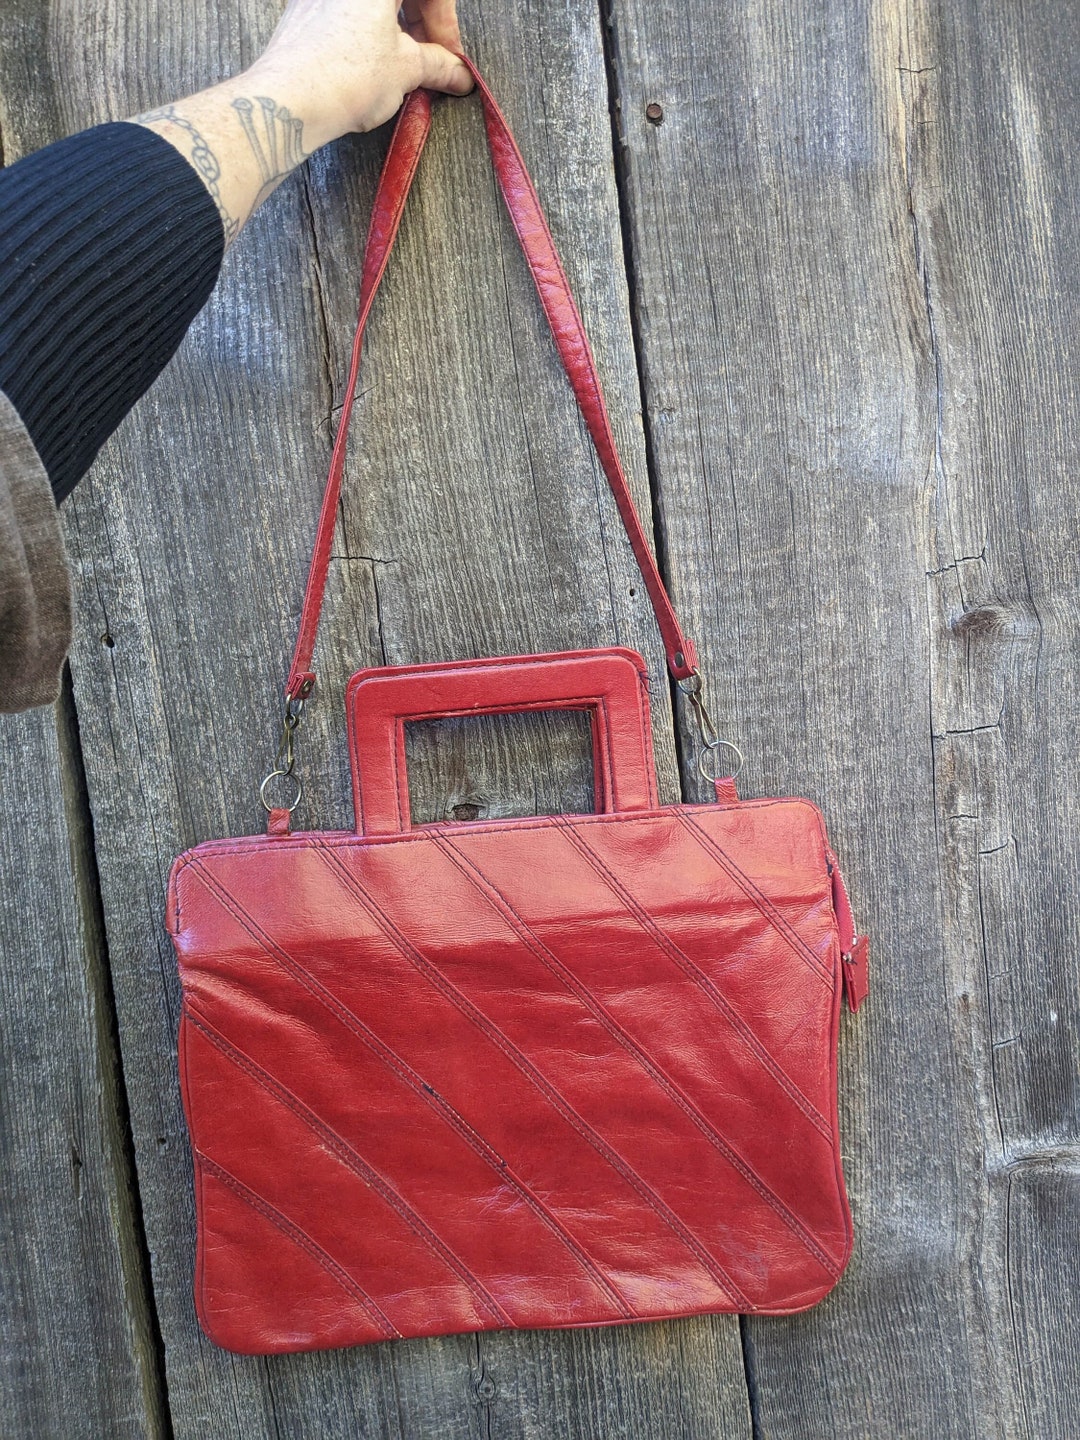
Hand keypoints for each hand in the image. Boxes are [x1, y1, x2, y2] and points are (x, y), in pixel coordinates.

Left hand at [134, 0, 471, 245]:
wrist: (290, 101)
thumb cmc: (344, 75)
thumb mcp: (406, 69)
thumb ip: (437, 65)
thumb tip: (456, 72)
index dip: (446, 23)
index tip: (450, 55)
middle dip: (421, 26)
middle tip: (432, 62)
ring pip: (371, 7)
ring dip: (395, 33)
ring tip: (402, 71)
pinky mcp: (302, 15)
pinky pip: (346, 18)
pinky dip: (367, 38)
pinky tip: (371, 71)